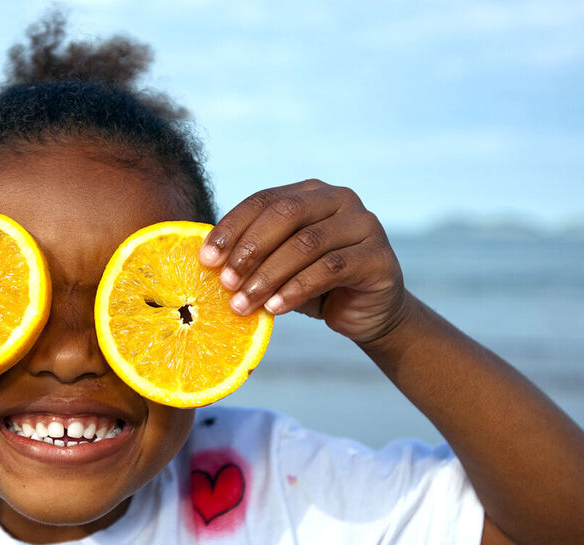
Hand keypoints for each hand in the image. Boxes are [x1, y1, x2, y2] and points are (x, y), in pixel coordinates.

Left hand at [199, 179, 407, 343]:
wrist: (366, 313)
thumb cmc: (315, 285)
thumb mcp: (278, 264)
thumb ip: (253, 254)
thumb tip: (206, 259)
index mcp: (310, 192)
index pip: (263, 200)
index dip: (231, 227)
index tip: (205, 259)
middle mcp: (340, 199)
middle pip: (286, 214)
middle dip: (249, 249)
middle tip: (225, 283)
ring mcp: (364, 224)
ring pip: (306, 243)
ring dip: (268, 275)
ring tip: (243, 304)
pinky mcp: (378, 256)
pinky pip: (331, 268)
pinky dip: (297, 289)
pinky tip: (276, 307)